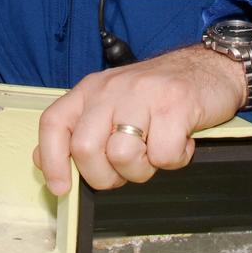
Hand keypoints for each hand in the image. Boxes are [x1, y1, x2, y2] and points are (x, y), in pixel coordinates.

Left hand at [33, 44, 245, 195]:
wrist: (209, 66)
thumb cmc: (159, 93)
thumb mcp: (113, 103)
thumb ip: (80, 129)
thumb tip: (42, 160)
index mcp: (91, 90)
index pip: (54, 123)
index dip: (51, 160)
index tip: (61, 187)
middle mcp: (111, 89)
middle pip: (85, 149)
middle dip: (105, 176)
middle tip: (127, 169)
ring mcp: (143, 94)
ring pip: (122, 155)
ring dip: (143, 169)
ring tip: (157, 151)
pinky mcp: (174, 104)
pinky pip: (163, 155)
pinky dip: (175, 160)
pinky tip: (181, 141)